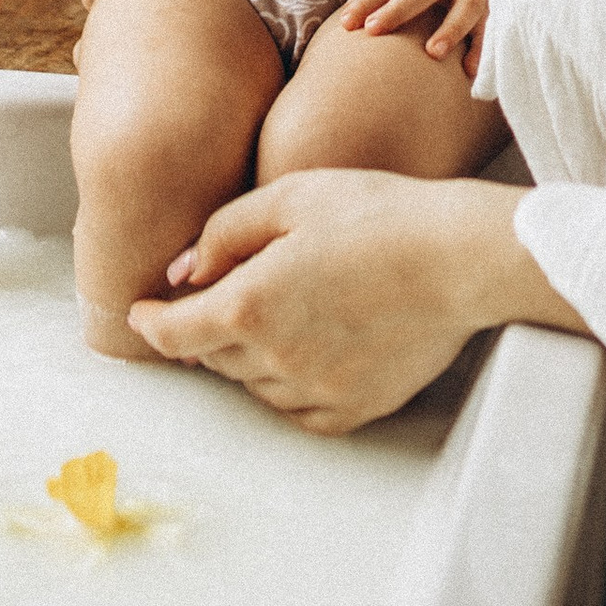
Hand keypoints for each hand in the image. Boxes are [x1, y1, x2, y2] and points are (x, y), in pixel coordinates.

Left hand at [128, 168, 530, 434]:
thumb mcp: (291, 196)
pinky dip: (287, 384)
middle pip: (213, 356)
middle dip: (209, 326)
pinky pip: (296, 409)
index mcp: (250, 305)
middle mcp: (276, 359)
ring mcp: (316, 390)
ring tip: (285, 309)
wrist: (459, 258)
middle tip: (233, 290)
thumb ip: (224, 233)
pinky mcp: (353, 408)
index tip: (145, 313)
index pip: (173, 332)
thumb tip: (182, 271)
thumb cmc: (379, 215)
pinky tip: (309, 348)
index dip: (151, 322)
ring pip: (253, 383)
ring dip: (249, 354)